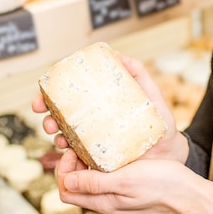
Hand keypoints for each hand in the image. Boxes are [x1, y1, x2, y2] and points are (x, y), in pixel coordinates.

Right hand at [32, 50, 188, 162]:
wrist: (170, 152)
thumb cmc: (159, 122)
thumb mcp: (150, 92)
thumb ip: (137, 72)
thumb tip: (115, 53)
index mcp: (99, 104)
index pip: (71, 95)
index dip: (52, 91)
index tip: (44, 88)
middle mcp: (92, 121)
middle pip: (61, 114)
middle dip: (46, 111)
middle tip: (42, 111)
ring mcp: (92, 141)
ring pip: (63, 134)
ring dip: (52, 131)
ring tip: (54, 131)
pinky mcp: (96, 159)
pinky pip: (76, 156)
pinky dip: (66, 152)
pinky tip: (67, 148)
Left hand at [55, 149, 212, 213]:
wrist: (190, 195)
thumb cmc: (162, 186)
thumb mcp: (125, 180)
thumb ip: (95, 182)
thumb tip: (67, 181)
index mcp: (103, 201)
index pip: (66, 191)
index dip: (63, 170)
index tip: (73, 151)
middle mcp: (107, 201)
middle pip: (76, 185)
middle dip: (72, 165)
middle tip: (81, 144)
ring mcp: (118, 197)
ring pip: (91, 181)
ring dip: (87, 164)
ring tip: (94, 144)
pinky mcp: (129, 190)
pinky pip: (107, 179)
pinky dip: (103, 165)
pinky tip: (113, 151)